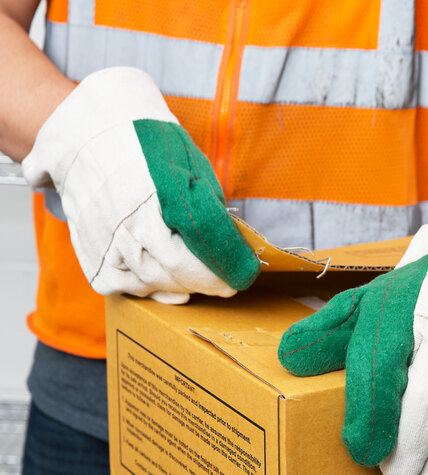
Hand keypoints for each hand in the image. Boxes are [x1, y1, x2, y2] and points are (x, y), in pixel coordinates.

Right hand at [22, 67, 259, 302]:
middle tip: (222, 284)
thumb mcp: (189, 168)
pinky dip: (144, 289)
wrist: (90, 134)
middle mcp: (128, 218)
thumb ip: (208, 210)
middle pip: (174, 270)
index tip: (241, 277)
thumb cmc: (149, 150)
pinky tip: (162, 282)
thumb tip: (231, 248)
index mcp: (159, 192)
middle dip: (205, 282)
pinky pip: (118, 285)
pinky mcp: (88, 250)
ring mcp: (104, 236)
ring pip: (148, 282)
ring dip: (177, 287)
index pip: (199, 242)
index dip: (224, 266)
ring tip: (195, 281)